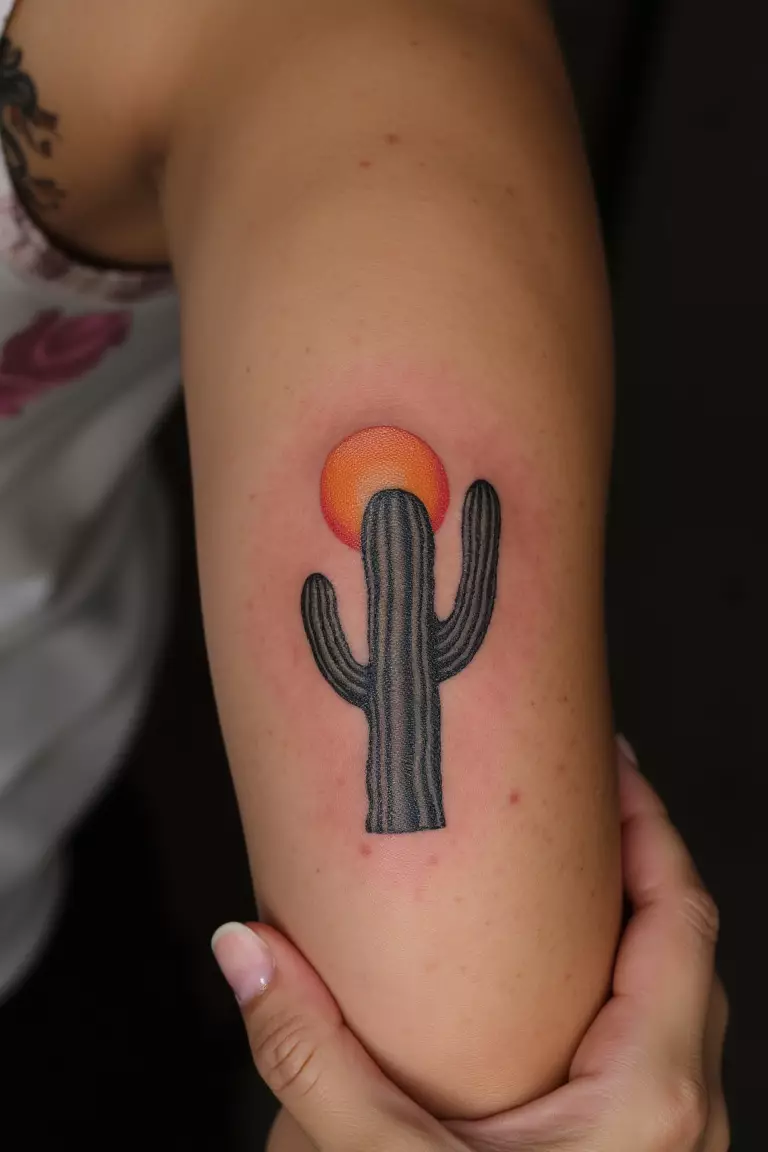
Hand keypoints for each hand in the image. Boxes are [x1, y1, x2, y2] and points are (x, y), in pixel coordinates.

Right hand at [211, 740, 728, 1150]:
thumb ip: (310, 1054)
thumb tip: (243, 949)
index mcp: (653, 1095)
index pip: (682, 916)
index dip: (651, 825)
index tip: (612, 759)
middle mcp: (682, 1113)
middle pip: (684, 942)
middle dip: (639, 857)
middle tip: (579, 795)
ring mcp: (666, 1141)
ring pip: (671, 996)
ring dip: (630, 921)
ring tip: (566, 872)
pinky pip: (649, 1042)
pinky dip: (615, 982)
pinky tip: (553, 981)